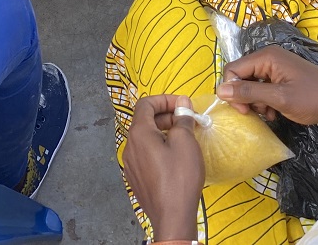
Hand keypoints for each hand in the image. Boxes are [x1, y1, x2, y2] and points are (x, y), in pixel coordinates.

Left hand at [124, 95, 204, 240]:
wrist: (172, 217)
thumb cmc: (180, 177)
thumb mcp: (186, 142)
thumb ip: (182, 119)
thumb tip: (183, 104)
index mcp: (139, 133)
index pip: (145, 103)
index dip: (165, 99)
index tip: (183, 105)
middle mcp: (129, 146)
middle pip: (145, 120)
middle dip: (167, 116)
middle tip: (188, 122)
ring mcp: (131, 164)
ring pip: (146, 138)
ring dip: (164, 132)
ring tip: (184, 139)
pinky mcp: (136, 178)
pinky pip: (146, 153)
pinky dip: (159, 147)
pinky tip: (175, 157)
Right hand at [217, 45, 317, 125]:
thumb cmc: (313, 99)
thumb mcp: (279, 98)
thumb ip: (249, 93)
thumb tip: (220, 90)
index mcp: (267, 57)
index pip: (233, 69)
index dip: (232, 90)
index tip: (242, 110)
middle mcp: (269, 59)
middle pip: (241, 77)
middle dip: (244, 97)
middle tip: (253, 115)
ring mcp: (277, 70)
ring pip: (251, 86)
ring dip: (255, 103)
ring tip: (268, 114)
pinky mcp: (283, 81)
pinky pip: (263, 90)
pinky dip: (264, 103)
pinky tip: (273, 114)